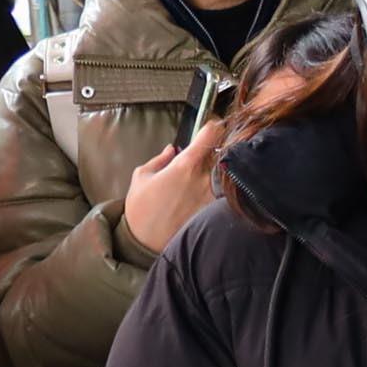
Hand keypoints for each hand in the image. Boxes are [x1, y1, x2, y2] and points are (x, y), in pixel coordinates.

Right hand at [119, 121, 225, 254]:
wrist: (146, 243)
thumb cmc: (141, 209)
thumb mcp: (142, 177)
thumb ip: (160, 159)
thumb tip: (172, 149)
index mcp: (185, 165)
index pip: (210, 135)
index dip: (215, 126)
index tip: (215, 124)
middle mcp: (204, 179)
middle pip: (223, 153)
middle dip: (221, 148)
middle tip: (215, 148)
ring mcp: (213, 196)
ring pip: (225, 174)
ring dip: (223, 169)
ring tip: (214, 172)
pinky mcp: (215, 212)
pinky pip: (225, 193)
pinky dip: (223, 188)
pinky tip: (214, 192)